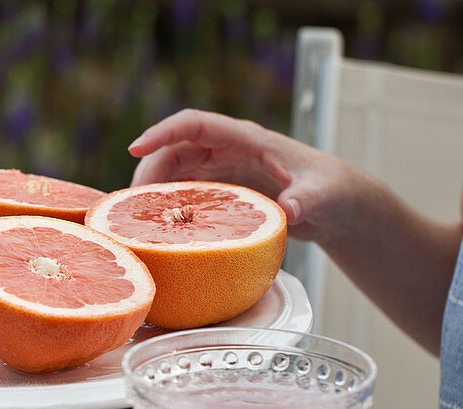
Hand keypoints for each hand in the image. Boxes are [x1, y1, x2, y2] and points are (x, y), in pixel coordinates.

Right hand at [128, 109, 374, 244]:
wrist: (335, 204)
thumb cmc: (331, 190)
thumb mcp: (322, 195)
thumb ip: (306, 200)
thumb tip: (288, 210)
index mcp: (246, 139)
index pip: (195, 125)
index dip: (163, 133)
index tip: (135, 148)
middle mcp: (227, 149)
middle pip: (174, 149)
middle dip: (147, 172)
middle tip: (128, 206)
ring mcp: (221, 168)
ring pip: (173, 171)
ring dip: (151, 191)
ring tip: (134, 219)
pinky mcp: (219, 189)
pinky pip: (182, 191)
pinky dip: (166, 205)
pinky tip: (156, 229)